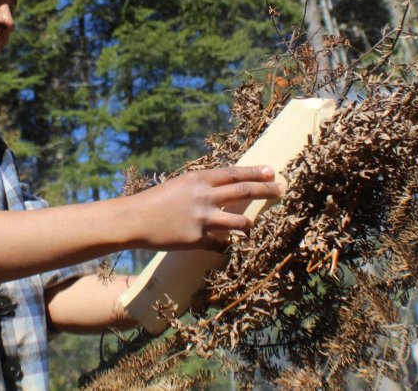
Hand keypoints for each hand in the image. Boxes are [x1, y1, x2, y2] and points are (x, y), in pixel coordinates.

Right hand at [130, 167, 284, 251]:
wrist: (135, 219)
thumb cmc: (157, 200)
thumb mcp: (181, 185)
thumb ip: (203, 186)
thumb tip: (226, 187)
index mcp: (199, 179)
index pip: (234, 173)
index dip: (255, 173)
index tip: (272, 172)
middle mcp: (204, 196)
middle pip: (244, 192)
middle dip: (266, 190)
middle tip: (282, 190)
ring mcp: (202, 218)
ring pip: (240, 221)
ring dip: (250, 224)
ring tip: (253, 226)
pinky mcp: (197, 239)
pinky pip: (221, 244)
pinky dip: (225, 244)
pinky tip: (224, 246)